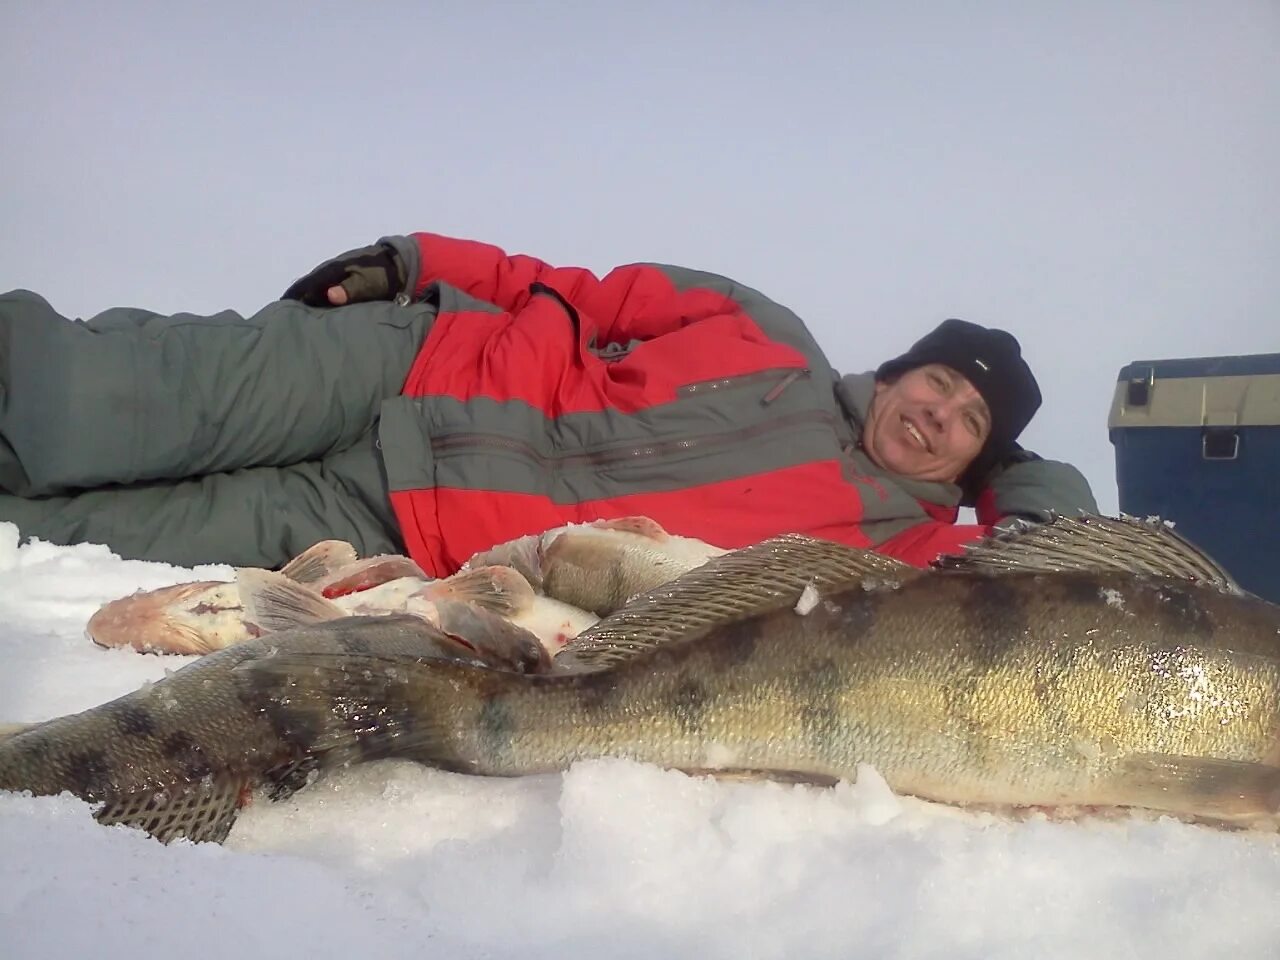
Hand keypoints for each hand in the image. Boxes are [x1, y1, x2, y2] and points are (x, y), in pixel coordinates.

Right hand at [281, 243, 405, 306]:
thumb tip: (330, 295)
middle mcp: (331, 270)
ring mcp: (337, 272)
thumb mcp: (369, 283)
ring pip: (317, 287)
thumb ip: (350, 290)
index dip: (294, 295)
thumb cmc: (384, 274)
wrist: (399, 262)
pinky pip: (326, 288)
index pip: (307, 283)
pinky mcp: (345, 277)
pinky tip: (318, 309)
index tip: (282, 309)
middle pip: (308, 285)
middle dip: (297, 298)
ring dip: (307, 299)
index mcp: (333, 270)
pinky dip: (318, 297)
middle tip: (286, 318)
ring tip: (298, 317)